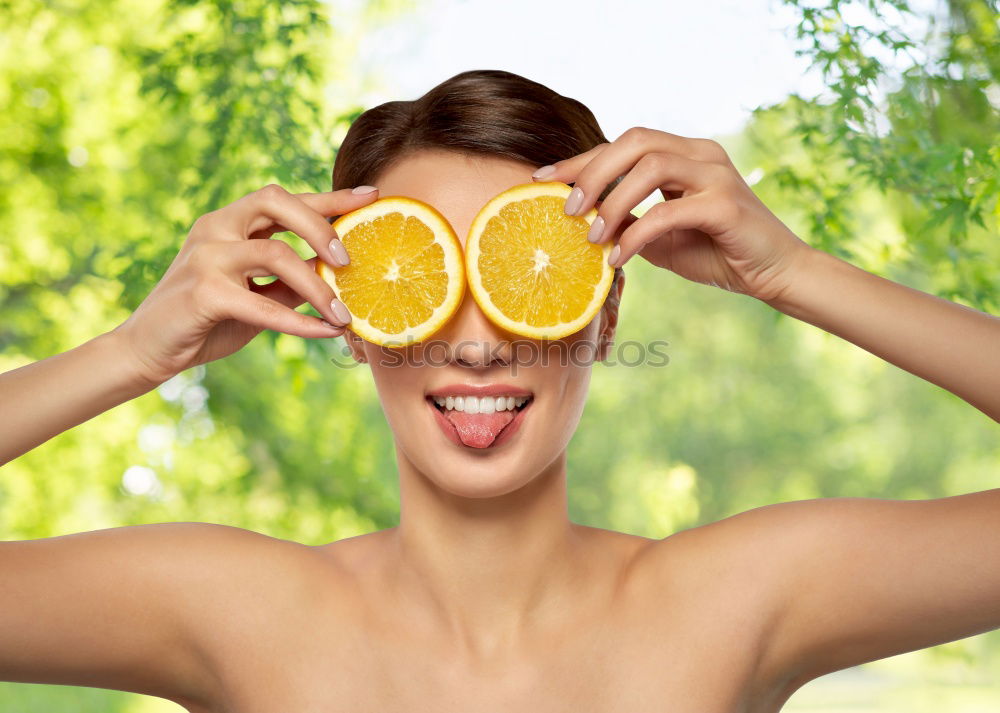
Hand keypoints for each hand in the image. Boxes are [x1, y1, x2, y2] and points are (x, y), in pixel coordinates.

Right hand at [112, 184, 378, 385]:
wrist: (147, 351)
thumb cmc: (208, 320)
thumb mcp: (258, 295)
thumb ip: (292, 280)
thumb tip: (340, 275)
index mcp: (229, 223)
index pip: (284, 199)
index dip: (328, 196)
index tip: (371, 195)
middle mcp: (215, 228)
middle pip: (276, 201)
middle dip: (321, 226)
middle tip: (349, 260)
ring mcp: (206, 257)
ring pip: (276, 254)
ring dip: (318, 287)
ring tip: (345, 314)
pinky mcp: (202, 293)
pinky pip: (264, 305)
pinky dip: (300, 322)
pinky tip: (326, 333)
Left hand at [535, 127, 814, 301]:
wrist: (774, 275)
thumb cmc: (717, 253)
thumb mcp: (660, 237)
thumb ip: (628, 222)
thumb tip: (583, 221)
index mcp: (684, 155)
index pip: (624, 145)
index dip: (581, 160)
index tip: (543, 179)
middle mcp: (701, 154)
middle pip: (636, 139)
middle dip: (593, 171)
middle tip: (568, 209)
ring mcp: (717, 175)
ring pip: (652, 165)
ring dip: (613, 200)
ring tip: (593, 236)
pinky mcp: (727, 205)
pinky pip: (670, 210)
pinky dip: (638, 233)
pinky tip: (619, 258)